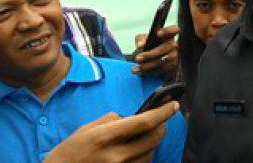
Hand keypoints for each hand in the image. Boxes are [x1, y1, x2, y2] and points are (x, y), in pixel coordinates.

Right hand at [44, 101, 179, 162]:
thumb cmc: (71, 151)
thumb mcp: (88, 128)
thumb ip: (113, 120)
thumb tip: (133, 117)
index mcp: (105, 137)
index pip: (144, 122)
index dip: (163, 112)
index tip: (174, 104)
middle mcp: (116, 156)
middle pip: (154, 138)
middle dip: (161, 126)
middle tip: (159, 120)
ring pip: (151, 153)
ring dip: (151, 142)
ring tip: (140, 138)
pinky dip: (144, 156)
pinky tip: (135, 151)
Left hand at [132, 25, 179, 79]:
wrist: (152, 61)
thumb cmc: (149, 46)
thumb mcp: (143, 39)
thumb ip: (141, 39)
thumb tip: (141, 44)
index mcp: (168, 36)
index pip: (173, 30)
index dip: (168, 31)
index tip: (158, 33)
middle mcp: (173, 45)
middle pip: (165, 49)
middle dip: (150, 55)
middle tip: (137, 59)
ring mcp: (174, 57)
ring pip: (163, 62)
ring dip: (148, 66)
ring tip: (136, 69)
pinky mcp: (172, 68)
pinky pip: (162, 71)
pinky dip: (151, 72)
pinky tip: (142, 73)